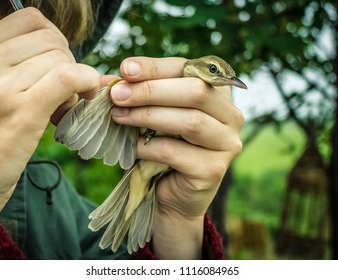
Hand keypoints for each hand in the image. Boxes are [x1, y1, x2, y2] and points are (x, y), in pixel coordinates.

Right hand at [0, 8, 99, 214]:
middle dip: (68, 62)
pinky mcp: (21, 112)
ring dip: (76, 80)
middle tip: (64, 91)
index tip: (57, 66)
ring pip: (62, 59)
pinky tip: (83, 99)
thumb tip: (70, 59)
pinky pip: (68, 77)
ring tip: (64, 105)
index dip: (55, 41)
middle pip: (51, 39)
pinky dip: (86, 83)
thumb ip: (19, 70)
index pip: (29, 20)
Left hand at [110, 56, 243, 258]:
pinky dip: (148, 147)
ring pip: (190, 121)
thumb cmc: (162, 148)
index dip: (157, 67)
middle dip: (152, 90)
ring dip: (149, 116)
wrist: (171, 195)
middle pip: (196, 91)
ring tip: (119, 116)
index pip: (190, 70)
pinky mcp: (215, 170)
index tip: (125, 68)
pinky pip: (176, 152)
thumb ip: (137, 95)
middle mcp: (231, 116)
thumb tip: (106, 79)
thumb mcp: (152, 115)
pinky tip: (133, 147)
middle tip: (117, 94)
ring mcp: (227, 144)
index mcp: (218, 94)